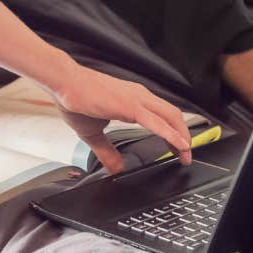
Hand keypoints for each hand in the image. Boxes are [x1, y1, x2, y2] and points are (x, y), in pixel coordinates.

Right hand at [49, 64, 192, 173]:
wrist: (64, 83)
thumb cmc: (76, 99)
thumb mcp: (93, 133)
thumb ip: (106, 151)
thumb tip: (115, 168)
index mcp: (133, 100)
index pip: (162, 115)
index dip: (173, 132)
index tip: (178, 148)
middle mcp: (139, 96)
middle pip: (173, 115)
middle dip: (184, 135)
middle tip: (187, 155)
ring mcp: (137, 100)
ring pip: (170, 116)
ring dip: (181, 136)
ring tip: (186, 153)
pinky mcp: (130, 106)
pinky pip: (157, 121)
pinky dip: (171, 133)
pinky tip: (179, 144)